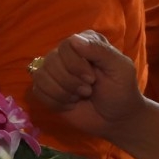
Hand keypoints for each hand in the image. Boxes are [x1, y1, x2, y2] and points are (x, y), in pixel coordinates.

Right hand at [30, 31, 146, 139]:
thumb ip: (100, 51)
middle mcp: (65, 53)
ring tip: (79, 97)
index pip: (65, 45)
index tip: (92, 79)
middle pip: (51, 61)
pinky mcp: (46, 89)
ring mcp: (54, 71)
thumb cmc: (121, 91)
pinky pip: (37, 91)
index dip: (75, 64)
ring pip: (41, 76)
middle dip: (70, 82)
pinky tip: (69, 104)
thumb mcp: (120, 68)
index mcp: (84, 42)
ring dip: (62, 92)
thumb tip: (73, 39)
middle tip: (88, 91)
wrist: (116, 119)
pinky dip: (55, 101)